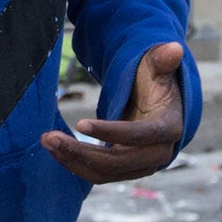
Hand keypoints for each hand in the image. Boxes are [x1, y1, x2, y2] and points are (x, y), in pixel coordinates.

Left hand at [42, 42, 185, 183]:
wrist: (158, 104)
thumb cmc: (156, 81)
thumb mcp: (158, 66)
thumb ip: (163, 59)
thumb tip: (174, 47)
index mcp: (169, 128)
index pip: (140, 135)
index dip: (111, 131)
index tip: (80, 123)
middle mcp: (158, 153)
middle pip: (119, 161)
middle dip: (82, 151)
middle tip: (49, 136)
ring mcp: (142, 165)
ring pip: (106, 172)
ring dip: (73, 160)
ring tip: (47, 141)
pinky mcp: (126, 170)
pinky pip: (100, 173)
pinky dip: (77, 165)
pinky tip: (56, 149)